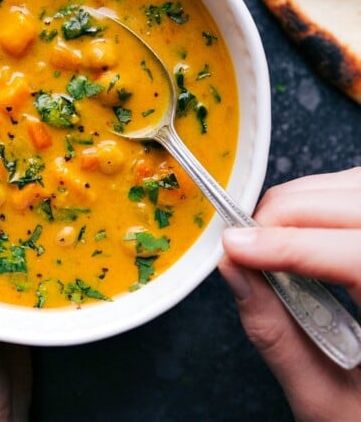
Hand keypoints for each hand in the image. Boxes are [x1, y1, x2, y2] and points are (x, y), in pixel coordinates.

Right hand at [218, 168, 360, 421]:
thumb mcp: (325, 397)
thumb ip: (275, 332)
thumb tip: (234, 268)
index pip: (357, 256)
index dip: (289, 245)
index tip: (236, 247)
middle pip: (353, 204)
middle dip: (286, 214)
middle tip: (242, 243)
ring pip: (354, 185)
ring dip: (301, 201)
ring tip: (266, 236)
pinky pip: (354, 191)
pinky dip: (317, 199)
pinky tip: (297, 229)